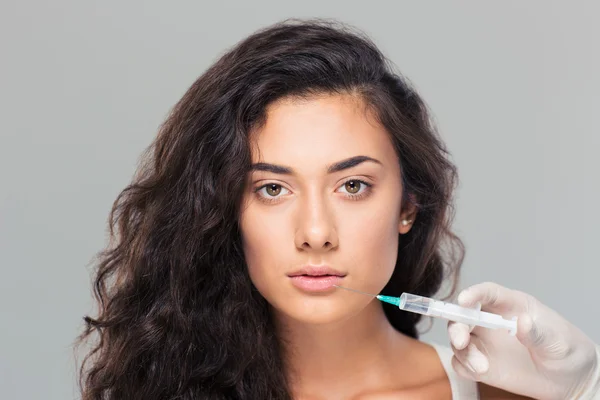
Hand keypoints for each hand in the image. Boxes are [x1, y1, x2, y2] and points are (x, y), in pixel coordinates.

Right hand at [447, 282, 599, 399]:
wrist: (568, 380)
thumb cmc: (566, 351)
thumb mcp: (558, 341)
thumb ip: (539, 333)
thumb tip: (523, 322)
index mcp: (511, 305)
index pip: (488, 292)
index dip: (474, 293)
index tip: (464, 300)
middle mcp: (492, 320)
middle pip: (463, 315)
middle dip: (457, 325)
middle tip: (461, 341)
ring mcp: (485, 342)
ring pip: (458, 338)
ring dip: (462, 351)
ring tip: (481, 366)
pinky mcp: (481, 363)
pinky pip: (461, 361)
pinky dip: (463, 365)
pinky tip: (478, 371)